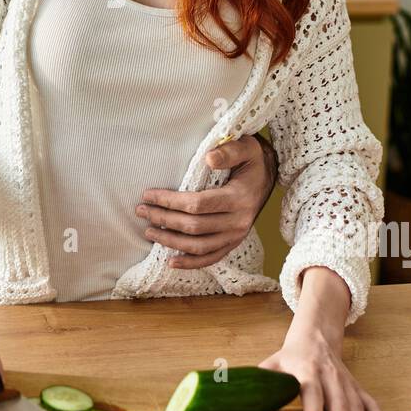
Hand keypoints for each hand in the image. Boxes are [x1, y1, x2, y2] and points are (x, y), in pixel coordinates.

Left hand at [135, 133, 276, 266]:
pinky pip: (210, 258)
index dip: (170, 201)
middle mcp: (238, 221)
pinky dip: (190, 263)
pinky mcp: (233, 244)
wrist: (269, 177)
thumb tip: (208, 159)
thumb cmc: (251, 160)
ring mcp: (236, 236)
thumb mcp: (246, 147)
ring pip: (198, 246)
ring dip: (170, 241)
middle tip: (141, 210)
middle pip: (194, 226)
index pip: (197, 204)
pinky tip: (170, 261)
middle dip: (163, 219)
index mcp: (239, 198)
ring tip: (148, 231)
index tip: (148, 195)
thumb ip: (228, 151)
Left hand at [258, 327, 392, 410]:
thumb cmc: (289, 356)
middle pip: (338, 405)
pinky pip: (370, 403)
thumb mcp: (271, 363)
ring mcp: (346, 381)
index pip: (313, 393)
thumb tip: (233, 396)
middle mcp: (330, 375)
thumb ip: (258, 381)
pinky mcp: (356, 386)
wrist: (316, 335)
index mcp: (306, 369)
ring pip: (356, 407)